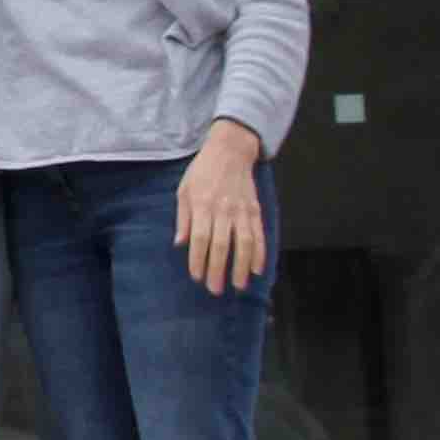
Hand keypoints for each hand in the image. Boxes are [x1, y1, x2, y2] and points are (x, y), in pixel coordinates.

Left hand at [175, 125, 269, 293]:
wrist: (230, 150)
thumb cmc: (202, 171)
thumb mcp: (184, 190)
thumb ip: (183, 219)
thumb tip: (179, 244)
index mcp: (202, 205)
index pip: (200, 238)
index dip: (198, 259)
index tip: (197, 276)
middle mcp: (223, 209)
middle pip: (221, 245)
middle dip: (218, 269)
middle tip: (215, 289)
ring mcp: (241, 210)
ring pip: (244, 243)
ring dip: (241, 266)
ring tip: (238, 285)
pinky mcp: (255, 210)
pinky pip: (259, 235)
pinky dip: (260, 253)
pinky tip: (257, 269)